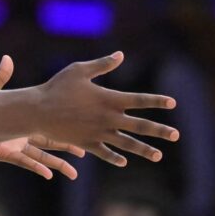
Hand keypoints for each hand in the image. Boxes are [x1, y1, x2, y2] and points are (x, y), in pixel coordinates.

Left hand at [0, 55, 84, 179]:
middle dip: (67, 146)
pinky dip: (37, 168)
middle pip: (50, 140)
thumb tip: (7, 57)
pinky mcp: (6, 153)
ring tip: (73, 172)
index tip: (80, 123)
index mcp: (21, 116)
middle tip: (85, 151)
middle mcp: (21, 131)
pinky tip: (49, 176)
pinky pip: (25, 162)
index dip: (64, 123)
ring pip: (42, 156)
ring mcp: (15, 144)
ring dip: (57, 164)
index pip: (48, 121)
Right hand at [39, 51, 178, 166]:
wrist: (38, 110)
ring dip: (144, 149)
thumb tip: (121, 54)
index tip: (172, 103)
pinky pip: (105, 152)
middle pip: (139, 125)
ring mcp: (98, 133)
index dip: (157, 101)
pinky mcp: (87, 143)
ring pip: (126, 143)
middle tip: (176, 135)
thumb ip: (103, 64)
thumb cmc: (57, 86)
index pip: (139, 100)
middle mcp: (108, 118)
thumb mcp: (79, 70)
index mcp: (109, 98)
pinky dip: (115, 157)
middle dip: (159, 131)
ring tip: (158, 155)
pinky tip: (124, 161)